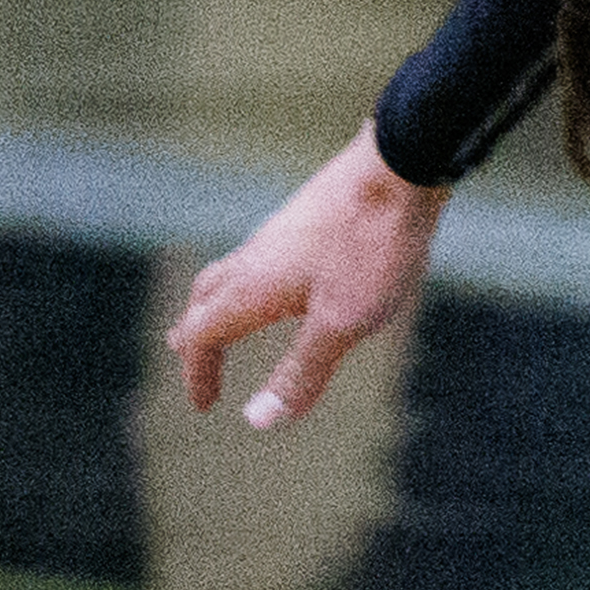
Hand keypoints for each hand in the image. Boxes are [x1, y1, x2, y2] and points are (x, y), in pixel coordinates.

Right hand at [169, 123, 445, 428]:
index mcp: (252, 288)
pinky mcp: (303, 221)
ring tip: (217, 325)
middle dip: (196, 339)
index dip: (198, 373)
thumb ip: (302, 372)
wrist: (398, 168)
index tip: (204, 405)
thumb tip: (259, 420)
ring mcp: (277, 235)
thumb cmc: (373, 249)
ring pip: (228, 275)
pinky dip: (246, 285)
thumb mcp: (342, 325)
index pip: (202, 335)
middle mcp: (254, 258)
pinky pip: (257, 259)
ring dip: (215, 307)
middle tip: (192, 364)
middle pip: (204, 301)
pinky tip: (276, 286)